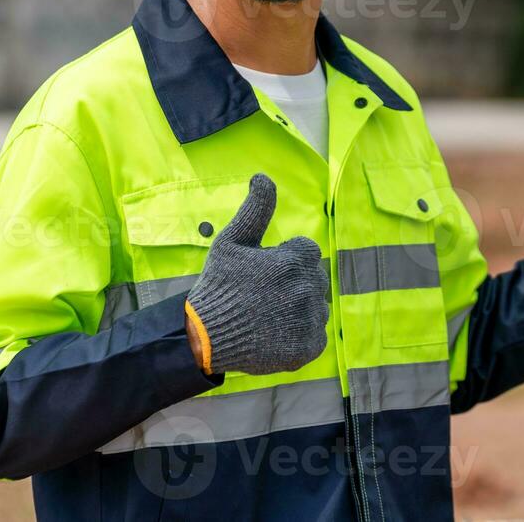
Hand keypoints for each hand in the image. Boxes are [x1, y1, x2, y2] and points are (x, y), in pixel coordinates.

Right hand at [184, 173, 329, 375]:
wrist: (205, 337)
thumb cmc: (218, 285)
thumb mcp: (232, 241)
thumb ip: (255, 209)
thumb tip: (262, 176)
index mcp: (293, 260)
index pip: (307, 251)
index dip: (284, 260)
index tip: (263, 272)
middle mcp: (306, 288)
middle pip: (314, 277)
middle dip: (293, 281)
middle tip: (263, 295)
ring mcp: (308, 319)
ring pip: (317, 305)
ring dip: (299, 308)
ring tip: (268, 315)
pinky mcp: (308, 346)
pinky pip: (316, 334)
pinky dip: (300, 334)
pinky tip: (275, 333)